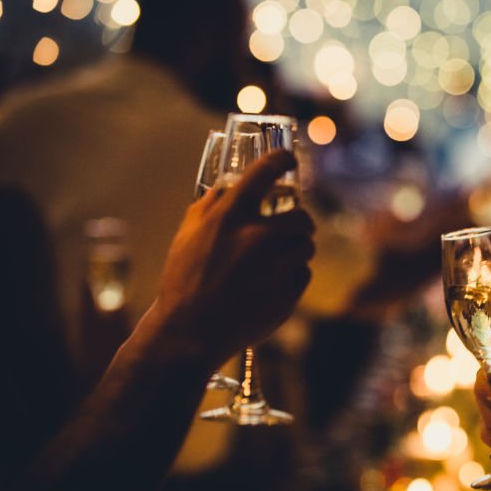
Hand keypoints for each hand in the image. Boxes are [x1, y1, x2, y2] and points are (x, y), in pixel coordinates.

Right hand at [150, 150, 314, 364]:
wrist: (189, 331)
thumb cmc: (184, 280)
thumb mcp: (188, 233)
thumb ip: (213, 204)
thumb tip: (233, 183)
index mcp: (230, 217)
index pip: (264, 173)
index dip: (281, 160)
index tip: (288, 158)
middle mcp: (257, 238)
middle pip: (302, 216)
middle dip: (298, 221)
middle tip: (287, 227)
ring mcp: (275, 268)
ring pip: (306, 246)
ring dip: (295, 249)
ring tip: (275, 259)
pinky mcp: (287, 295)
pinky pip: (303, 274)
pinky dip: (292, 276)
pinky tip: (270, 283)